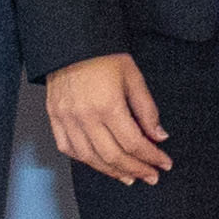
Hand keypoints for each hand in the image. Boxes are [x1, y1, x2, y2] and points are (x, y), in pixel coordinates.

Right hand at [48, 52, 174, 183]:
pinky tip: (100, 164)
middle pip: (113, 156)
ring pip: (91, 158)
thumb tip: (159, 136)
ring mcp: (67, 120)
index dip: (151, 157)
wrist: (71, 41)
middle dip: (136, 170)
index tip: (164, 163)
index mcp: (108, 106)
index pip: (133, 143)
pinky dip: (86, 161)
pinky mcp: (55, 118)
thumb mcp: (133, 77)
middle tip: (151, 176)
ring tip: (129, 177)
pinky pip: (69, 149)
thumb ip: (147, 109)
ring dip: (112, 172)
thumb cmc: (103, 55)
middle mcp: (85, 117)